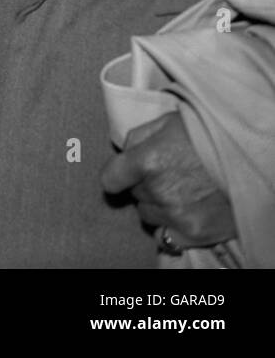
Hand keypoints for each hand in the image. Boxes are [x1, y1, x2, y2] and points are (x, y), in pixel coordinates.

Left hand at [101, 111, 236, 249]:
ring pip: (147, 214)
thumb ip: (137, 137)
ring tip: (182, 190)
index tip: (124, 173)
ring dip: (157, 205)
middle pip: (134, 194)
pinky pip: (165, 236)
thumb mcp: (167, 122)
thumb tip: (122, 151)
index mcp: (147, 161)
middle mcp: (158, 190)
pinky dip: (170, 226)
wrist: (248, 158)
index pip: (110, 178)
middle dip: (144, 184)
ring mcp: (176, 214)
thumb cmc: (208, 135)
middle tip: (169, 173)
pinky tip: (185, 210)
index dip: (117, 174)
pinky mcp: (194, 232)